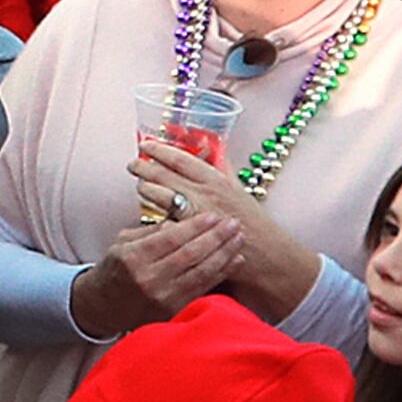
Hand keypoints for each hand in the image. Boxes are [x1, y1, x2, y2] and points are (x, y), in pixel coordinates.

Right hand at [67, 210, 241, 336]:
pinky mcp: (174, 310)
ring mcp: (163, 297)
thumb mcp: (123, 243)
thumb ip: (152, 231)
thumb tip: (181, 217)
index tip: (213, 215)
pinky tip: (235, 260)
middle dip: (216, 237)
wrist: (104, 307)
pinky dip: (223, 273)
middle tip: (233, 223)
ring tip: (239, 238)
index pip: (171, 238)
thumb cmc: (115, 269)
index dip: (195, 225)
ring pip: (202, 271)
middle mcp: (148, 278)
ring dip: (224, 253)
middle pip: (190, 254)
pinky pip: (204, 288)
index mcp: (133, 258)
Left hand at [130, 141, 320, 317]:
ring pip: (161, 196)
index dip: (161, 150)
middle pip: (165, 175)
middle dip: (145, 168)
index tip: (146, 145)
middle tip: (133, 164)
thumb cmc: (254, 223)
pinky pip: (165, 223)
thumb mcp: (239, 190)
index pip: (182, 159)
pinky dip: (154, 217)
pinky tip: (147, 214)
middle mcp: (205, 194)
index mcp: (217, 180)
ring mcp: (196, 215)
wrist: (268, 257)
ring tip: (140, 186)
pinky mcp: (190, 236)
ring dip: (147, 189)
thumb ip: (223, 169)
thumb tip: (213, 149)